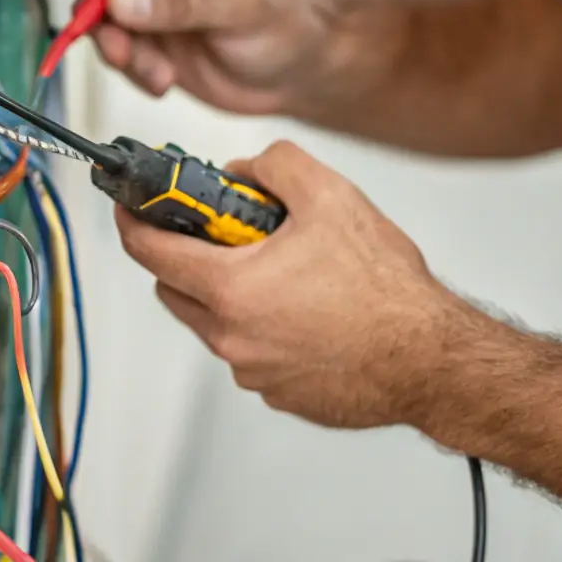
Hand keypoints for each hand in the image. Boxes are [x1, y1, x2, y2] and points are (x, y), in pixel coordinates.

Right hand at [60, 0, 327, 113]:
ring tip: (156, 72)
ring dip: (122, 52)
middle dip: (102, 18)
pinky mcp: (152, 47)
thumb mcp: (240, 6)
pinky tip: (165, 81)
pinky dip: (135, 73)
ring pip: (105, 24)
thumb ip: (181, 2)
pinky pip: (120, 56)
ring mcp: (153, 9)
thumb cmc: (288, 23)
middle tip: (120, 47)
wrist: (302, 75)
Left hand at [115, 141, 459, 428]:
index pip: (150, 251)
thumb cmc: (386, 290)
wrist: (431, 359)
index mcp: (231, 289)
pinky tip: (308, 310)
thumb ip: (273, 167)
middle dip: (185, 256)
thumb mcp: (329, 196)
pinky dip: (262, 327)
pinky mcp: (279, 395)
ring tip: (284, 270)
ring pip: (214, 323)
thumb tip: (241, 171)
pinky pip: (251, 352)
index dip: (133, 221)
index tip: (129, 208)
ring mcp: (253, 372)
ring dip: (228, 294)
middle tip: (222, 233)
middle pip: (173, 290)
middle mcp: (232, 337)